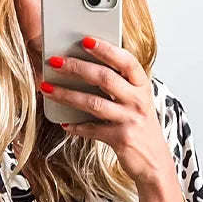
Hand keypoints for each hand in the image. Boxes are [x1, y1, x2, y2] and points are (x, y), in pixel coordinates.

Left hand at [41, 37, 179, 194]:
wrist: (154, 161)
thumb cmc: (140, 126)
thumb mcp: (136, 101)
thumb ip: (119, 85)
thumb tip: (85, 67)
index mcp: (142, 86)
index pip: (125, 61)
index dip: (106, 49)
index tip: (85, 40)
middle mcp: (138, 100)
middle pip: (104, 78)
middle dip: (76, 67)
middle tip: (55, 62)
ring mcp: (130, 120)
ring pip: (93, 103)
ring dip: (67, 95)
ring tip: (48, 88)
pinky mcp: (121, 139)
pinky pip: (92, 130)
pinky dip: (76, 126)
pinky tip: (64, 122)